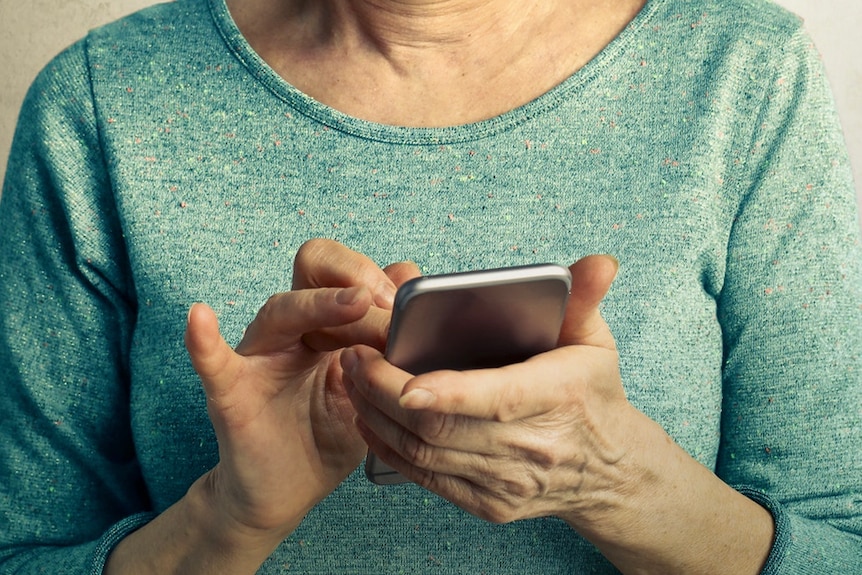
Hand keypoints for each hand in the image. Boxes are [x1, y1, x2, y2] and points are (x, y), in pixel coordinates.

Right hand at [183, 239, 410, 543]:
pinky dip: (204, 341)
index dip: (375, 277)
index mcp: (327, 323)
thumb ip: (387, 341)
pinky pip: (213, 362)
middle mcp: (292, 329)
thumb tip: (409, 281)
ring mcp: (260, 357)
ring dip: (320, 305)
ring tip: (355, 303)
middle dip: (352, 276)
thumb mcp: (372, 387)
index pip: (345, 273)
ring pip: (281, 311)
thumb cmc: (329, 435)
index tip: (403, 304)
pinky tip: (200, 318)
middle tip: (383, 303)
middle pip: (311, 269)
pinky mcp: (232, 393)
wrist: (288, 490)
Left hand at [340, 254, 639, 523]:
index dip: (440, 391)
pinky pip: (426, 478)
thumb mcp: (595, 342)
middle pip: (439, 428)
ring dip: (376, 416)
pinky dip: (389, 448)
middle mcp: (530, 448)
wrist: (609, 472)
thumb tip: (599, 262)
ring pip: (424, 454)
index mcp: (556, 398)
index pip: (492, 398)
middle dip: (382, 392)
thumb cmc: (593, 394)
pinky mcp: (489, 505)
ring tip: (351, 379)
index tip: (390, 370)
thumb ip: (585, 298)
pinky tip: (368, 419)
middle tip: (353, 356)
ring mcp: (507, 483)